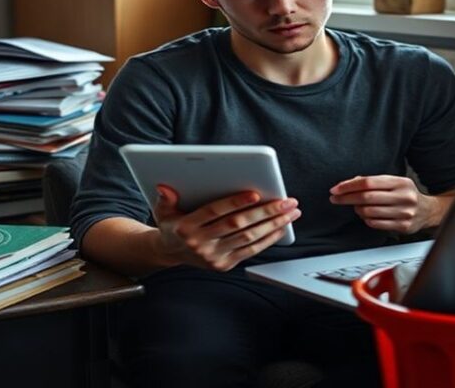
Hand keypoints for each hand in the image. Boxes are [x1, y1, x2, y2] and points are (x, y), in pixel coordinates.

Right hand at [153, 185, 300, 270]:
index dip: (235, 202)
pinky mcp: (225, 265)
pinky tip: (282, 227)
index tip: (255, 193)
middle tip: (287, 201)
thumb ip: (166, 199)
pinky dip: (269, 239)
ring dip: (273, 224)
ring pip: (249, 238)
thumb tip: (166, 188)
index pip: (215, 212)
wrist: (170, 253)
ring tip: (291, 212)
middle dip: (266, 212)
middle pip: (238, 225)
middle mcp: (201, 244)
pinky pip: (251, 251)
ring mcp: (214, 257)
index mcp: (187, 227)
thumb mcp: (163, 211)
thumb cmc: (173, 224)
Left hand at [329, 175, 454, 234]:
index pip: (368, 182)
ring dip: (357, 210)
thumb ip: (372, 181)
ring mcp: (404, 213)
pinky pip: (375, 224)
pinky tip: (367, 215)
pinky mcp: (403, 226)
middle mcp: (403, 196)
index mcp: (400, 182)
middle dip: (347, 198)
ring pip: (369, 212)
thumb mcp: (393, 182)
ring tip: (357, 207)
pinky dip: (366, 219)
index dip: (349, 186)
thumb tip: (348, 183)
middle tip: (336, 198)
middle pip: (367, 197)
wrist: (428, 211)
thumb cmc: (406, 194)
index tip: (336, 189)